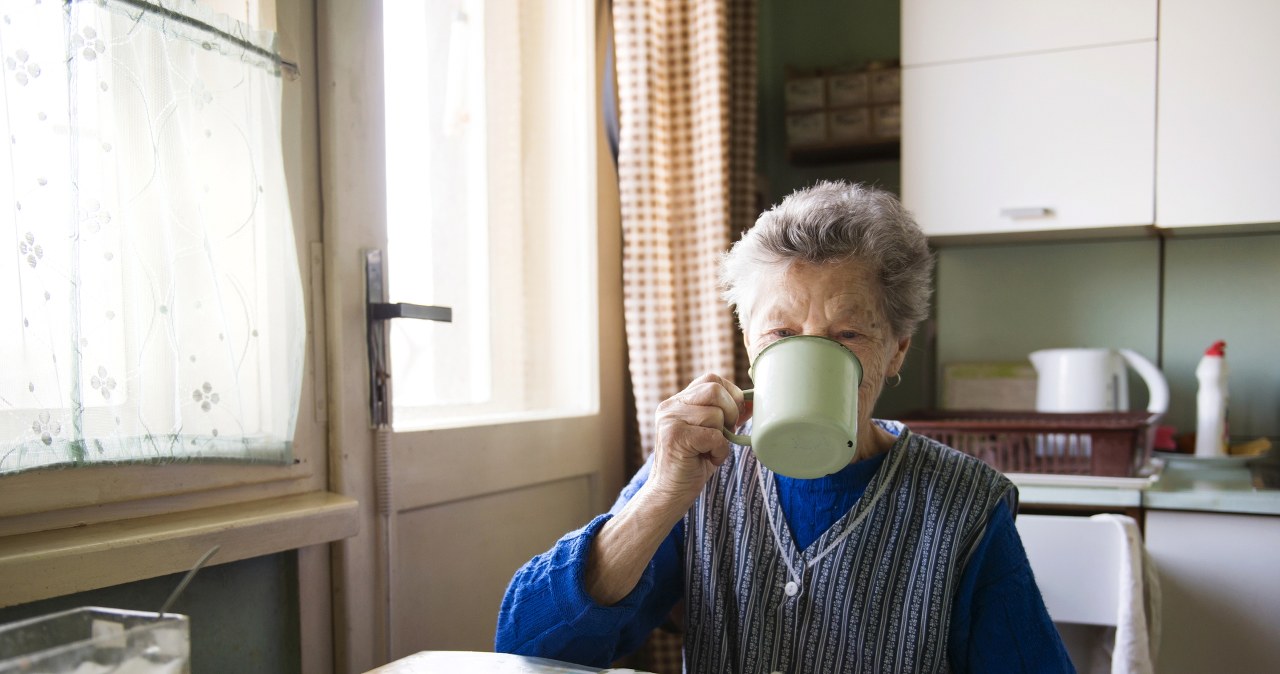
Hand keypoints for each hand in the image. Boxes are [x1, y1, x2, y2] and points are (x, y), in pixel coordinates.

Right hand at [647, 373, 746, 508]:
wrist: (669, 494)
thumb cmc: (692, 465)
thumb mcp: (712, 434)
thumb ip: (726, 416)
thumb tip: (753, 402)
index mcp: (678, 401)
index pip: (711, 379)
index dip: (730, 395)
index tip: (733, 417)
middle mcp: (670, 406)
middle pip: (714, 389)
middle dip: (730, 412)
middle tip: (723, 435)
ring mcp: (670, 420)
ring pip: (715, 413)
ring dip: (722, 437)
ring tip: (709, 451)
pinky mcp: (675, 436)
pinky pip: (714, 435)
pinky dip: (719, 451)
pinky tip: (707, 460)